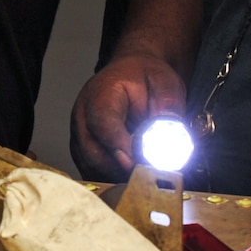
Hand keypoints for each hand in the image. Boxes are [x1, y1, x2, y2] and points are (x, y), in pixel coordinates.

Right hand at [71, 54, 187, 181]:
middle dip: (118, 167)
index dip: (118, 145)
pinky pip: (90, 170)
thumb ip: (168, 109)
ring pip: (89, 164)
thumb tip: (170, 138)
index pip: (102, 122)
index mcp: (102, 93)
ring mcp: (80, 132)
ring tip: (141, 174)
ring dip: (114, 175)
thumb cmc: (146, 78)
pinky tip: (130, 175)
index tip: (135, 161)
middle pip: (91, 149)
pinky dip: (109, 177)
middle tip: (146, 174)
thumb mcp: (165, 84)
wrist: (133, 73)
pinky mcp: (82, 148)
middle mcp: (83, 113)